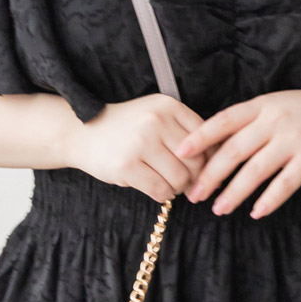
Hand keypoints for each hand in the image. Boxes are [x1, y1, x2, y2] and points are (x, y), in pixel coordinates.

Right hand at [66, 93, 216, 202]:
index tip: (203, 169)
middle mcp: (156, 121)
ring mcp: (140, 143)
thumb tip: (219, 164)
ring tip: (169, 184)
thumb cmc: (126, 130)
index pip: (206, 138)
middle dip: (195, 177)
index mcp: (168, 106)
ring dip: (178, 188)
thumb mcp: (156, 117)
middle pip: (196, 161)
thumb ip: (185, 133)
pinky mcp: (127, 166)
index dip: (209, 158)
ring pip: (180, 178)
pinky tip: (156, 189)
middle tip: (186, 182)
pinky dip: (163, 195)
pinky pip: (161, 190)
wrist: (82, 132)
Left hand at [172, 86, 300, 217]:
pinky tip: (255, 212)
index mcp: (262, 106)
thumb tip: (212, 146)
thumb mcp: (275, 106)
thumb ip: (248, 123)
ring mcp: (294, 141)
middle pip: (234, 151)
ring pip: (255, 171)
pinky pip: (284, 185)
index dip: (200, 138)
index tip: (180, 153)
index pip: (223, 121)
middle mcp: (275, 122)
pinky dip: (268, 200)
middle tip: (194, 195)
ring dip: (234, 193)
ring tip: (219, 209)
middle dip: (210, 175)